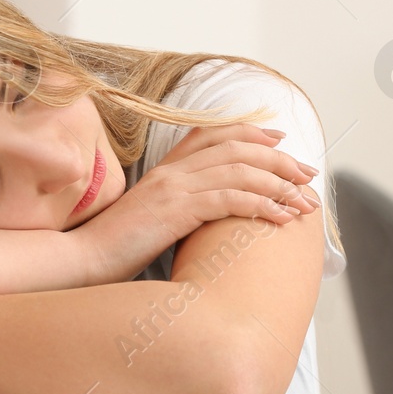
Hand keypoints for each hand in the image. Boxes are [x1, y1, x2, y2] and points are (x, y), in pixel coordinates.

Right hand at [71, 124, 318, 283]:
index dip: (252, 133)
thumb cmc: (117, 248)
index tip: (282, 143)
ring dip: (279, 185)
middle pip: (237, 149)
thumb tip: (211, 214)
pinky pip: (230, 199)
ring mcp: (174, 187)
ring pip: (240, 171)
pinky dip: (262, 205)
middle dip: (280, 161)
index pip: (214, 134)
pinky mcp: (176, 210)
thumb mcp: (151, 219)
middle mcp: (172, 171)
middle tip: (308, 175)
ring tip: (305, 202)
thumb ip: (179, 207)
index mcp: (166, 169)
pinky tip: (281, 218)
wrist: (84, 260)